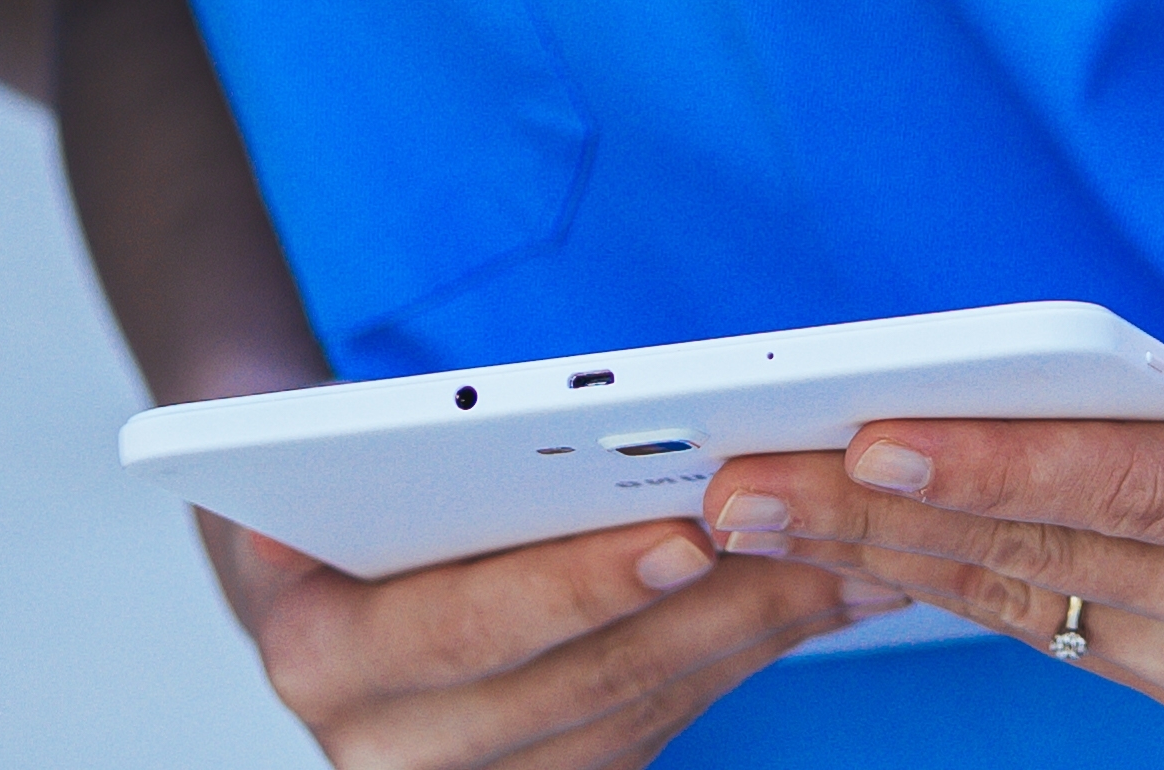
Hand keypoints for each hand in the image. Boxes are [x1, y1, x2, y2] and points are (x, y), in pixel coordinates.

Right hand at [191, 500, 865, 768]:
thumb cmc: (353, 480)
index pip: (465, 625)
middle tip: (805, 543)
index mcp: (320, 649)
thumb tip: (483, 425)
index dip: (579, 588)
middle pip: (577, 684)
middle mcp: (383, 741)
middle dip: (706, 611)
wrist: (320, 553)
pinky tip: (810, 596)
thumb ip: (394, 442)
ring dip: (750, 631)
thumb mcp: (346, 451)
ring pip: (633, 714)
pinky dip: (735, 655)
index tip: (686, 537)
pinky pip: (653, 730)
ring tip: (844, 557)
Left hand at [704, 275, 1163, 722]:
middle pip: (1055, 560)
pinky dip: (971, 590)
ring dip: (896, 564)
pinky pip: (1075, 635)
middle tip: (743, 487)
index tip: (872, 439)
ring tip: (768, 517)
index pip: (1128, 490)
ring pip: (1043, 608)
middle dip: (885, 522)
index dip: (995, 466)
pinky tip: (874, 552)